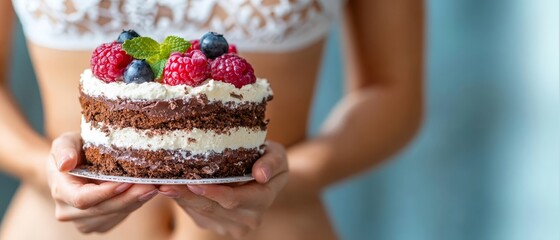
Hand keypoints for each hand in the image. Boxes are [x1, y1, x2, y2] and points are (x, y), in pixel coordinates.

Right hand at [47, 132, 157, 232]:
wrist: (74, 168)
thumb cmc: (72, 150)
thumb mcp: (66, 141)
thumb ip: (64, 149)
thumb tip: (66, 163)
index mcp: (60, 191)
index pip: (82, 199)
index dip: (106, 192)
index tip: (127, 182)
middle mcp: (69, 212)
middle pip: (104, 209)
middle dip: (129, 197)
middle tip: (151, 185)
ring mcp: (84, 221)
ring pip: (116, 214)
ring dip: (136, 200)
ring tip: (154, 186)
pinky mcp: (100, 224)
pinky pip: (121, 216)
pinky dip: (135, 203)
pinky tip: (145, 190)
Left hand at [158, 141, 287, 238]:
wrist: (265, 177)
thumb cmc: (269, 160)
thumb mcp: (278, 155)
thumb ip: (272, 163)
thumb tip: (261, 175)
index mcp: (262, 201)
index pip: (234, 199)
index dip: (214, 192)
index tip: (193, 182)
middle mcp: (247, 219)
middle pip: (212, 208)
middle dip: (188, 195)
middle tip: (166, 183)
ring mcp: (230, 226)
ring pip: (200, 211)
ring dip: (180, 198)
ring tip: (162, 184)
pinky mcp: (214, 225)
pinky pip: (194, 213)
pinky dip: (183, 200)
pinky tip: (171, 187)